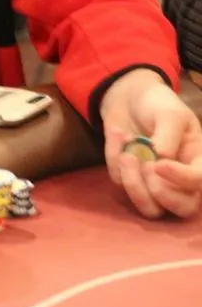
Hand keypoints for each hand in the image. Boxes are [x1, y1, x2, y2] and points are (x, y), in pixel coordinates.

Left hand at [101, 69, 201, 218]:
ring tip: (126, 154)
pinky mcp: (128, 179)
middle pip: (182, 209)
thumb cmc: (158, 104)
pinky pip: (119, 181)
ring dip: (134, 185)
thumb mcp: (170, 113)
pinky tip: (118, 133)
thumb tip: (162, 157)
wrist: (129, 97)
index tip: (160, 164)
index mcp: (197, 161)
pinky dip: (114, 156)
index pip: (199, 183)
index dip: (182, 179)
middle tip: (147, 166)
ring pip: (150, 209)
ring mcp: (153, 183)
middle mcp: (180, 180)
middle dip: (162, 194)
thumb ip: (169, 135)